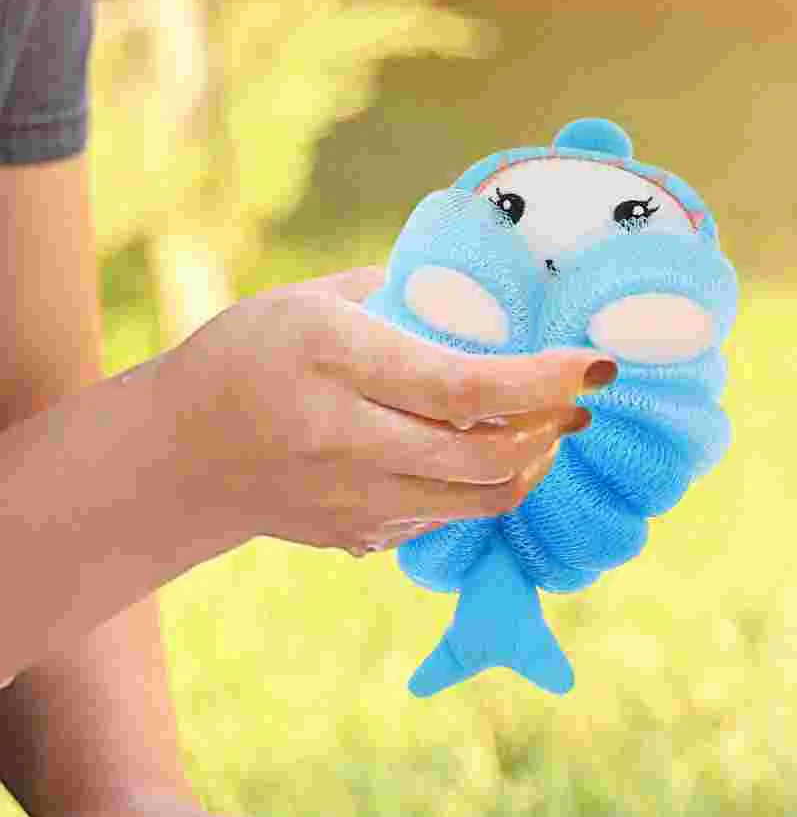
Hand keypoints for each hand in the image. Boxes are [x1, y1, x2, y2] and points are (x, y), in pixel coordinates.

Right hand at [155, 265, 616, 555]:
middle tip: (579, 401)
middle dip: (553, 427)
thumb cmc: (250, 356)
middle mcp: (346, 439)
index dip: (544, 380)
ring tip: (549, 429)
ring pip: (481, 498)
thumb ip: (396, 292)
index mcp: (337, 363)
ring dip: (532, 463)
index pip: (465, 385)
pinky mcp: (360, 534)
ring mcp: (354, 498)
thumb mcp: (310, 302)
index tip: (596, 364)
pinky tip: (497, 455)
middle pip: (487, 453)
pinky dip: (488, 486)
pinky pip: (450, 516)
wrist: (180, 455)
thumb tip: (483, 281)